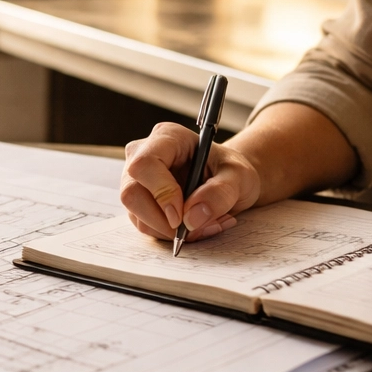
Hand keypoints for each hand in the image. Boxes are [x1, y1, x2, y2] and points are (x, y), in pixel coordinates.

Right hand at [120, 122, 262, 242]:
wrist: (229, 181)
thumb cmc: (231, 170)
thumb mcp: (239, 177)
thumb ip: (221, 193)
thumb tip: (192, 218)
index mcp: (167, 137)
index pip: (145, 164)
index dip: (160, 193)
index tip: (181, 216)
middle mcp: (144, 155)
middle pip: (131, 192)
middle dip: (162, 220)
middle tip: (193, 229)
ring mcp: (138, 179)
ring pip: (135, 213)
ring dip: (169, 230)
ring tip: (204, 226)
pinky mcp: (140, 201)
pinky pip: (144, 225)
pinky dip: (169, 234)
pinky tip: (194, 227)